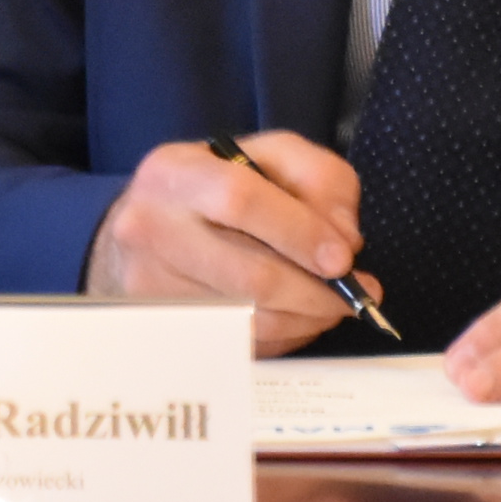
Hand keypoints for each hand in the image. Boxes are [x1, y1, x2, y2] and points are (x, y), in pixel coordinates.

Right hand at [89, 132, 380, 357]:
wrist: (146, 226)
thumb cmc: (215, 189)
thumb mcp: (270, 156)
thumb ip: (319, 178)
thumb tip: (342, 239)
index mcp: (173, 173)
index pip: (239, 201)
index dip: (300, 233)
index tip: (342, 258)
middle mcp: (148, 228)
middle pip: (248, 274)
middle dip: (314, 292)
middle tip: (354, 295)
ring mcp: (148, 284)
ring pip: (247, 319)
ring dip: (304, 319)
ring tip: (331, 306)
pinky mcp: (159, 326)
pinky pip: (238, 344)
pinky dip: (282, 336)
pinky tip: (296, 317)